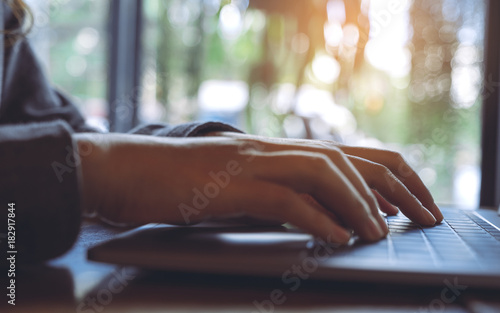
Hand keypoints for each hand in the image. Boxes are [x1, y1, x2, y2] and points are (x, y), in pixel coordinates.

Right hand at [74, 132, 441, 244]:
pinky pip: (284, 198)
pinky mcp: (229, 185)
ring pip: (320, 171)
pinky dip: (316, 217)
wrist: (129, 171)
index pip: (342, 153)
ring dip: (355, 202)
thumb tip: (313, 217)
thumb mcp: (236, 186)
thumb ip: (273, 193)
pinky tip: (336, 238)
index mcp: (272, 151)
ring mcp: (249, 164)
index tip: (406, 201)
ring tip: (377, 232)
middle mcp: (267, 150)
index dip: (381, 174)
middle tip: (413, 217)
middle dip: (386, 186)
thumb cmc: (179, 183)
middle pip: (343, 157)